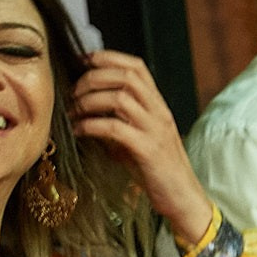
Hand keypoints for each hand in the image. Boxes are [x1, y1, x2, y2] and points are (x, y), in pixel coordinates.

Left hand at [72, 50, 213, 245]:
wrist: (183, 198)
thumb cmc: (157, 171)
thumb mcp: (138, 138)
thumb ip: (119, 120)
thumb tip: (85, 108)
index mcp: (158, 106)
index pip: (136, 67)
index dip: (107, 58)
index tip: (81, 62)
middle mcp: (159, 113)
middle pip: (126, 76)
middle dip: (93, 78)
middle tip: (73, 93)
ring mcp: (155, 130)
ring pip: (120, 97)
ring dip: (89, 101)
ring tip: (74, 112)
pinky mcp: (148, 150)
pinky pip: (115, 128)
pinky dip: (91, 125)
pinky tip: (80, 131)